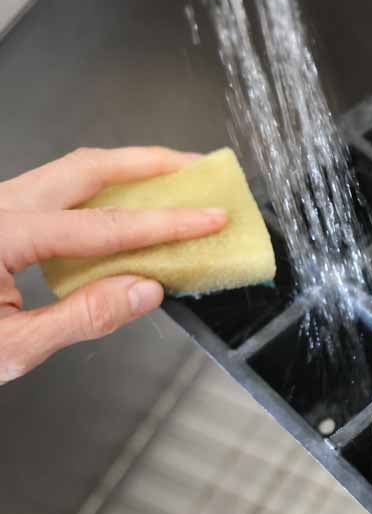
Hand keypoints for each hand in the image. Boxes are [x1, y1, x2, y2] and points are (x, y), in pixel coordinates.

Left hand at [0, 147, 226, 383]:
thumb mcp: (10, 349)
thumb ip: (82, 317)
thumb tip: (145, 289)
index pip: (100, 226)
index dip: (164, 223)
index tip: (209, 218)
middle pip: (84, 168)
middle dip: (149, 164)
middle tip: (199, 169)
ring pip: (69, 174)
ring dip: (126, 173)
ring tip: (174, 180)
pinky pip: (56, 194)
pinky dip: (102, 196)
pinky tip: (129, 210)